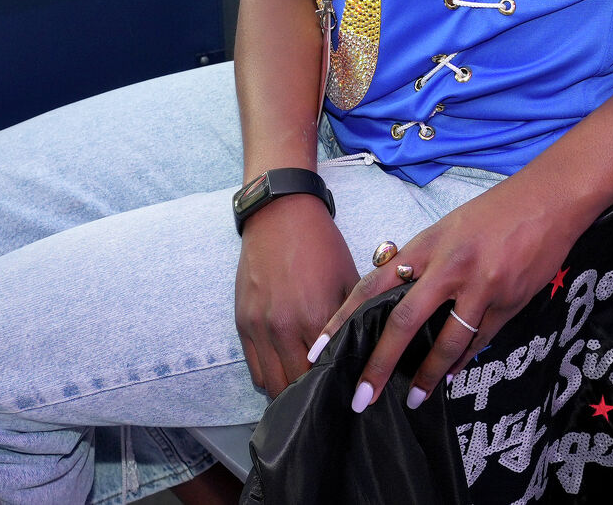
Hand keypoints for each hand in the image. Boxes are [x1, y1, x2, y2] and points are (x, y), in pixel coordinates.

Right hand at [234, 193, 357, 398]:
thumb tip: (370, 349)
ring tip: (306, 391)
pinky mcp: (242, 323)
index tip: (346, 390)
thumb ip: (356, 318)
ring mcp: (259, 327)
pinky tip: (285, 373)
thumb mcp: (349, 279)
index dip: (336, 385)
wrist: (280, 216)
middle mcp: (283, 328)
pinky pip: (254, 369)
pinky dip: (269, 378)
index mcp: (315, 318)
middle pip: (296, 386)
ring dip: (289, 392)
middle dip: (312, 394)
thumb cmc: (321, 246)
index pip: (325, 372)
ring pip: (272, 384)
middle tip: (326, 396)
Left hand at [316, 176, 589, 413]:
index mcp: (427, 245)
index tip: (321, 350)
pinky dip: (463, 360)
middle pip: (404, 324)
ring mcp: (481, 287)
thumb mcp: (448, 227)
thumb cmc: (495, 211)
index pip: (374, 286)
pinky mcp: (509, 303)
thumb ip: (422, 260)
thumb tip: (398, 297)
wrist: (549, 200)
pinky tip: (451, 375)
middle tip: (363, 397)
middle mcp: (449, 267)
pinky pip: (479, 341)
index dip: (344, 319)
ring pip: (447, 344)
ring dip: (428, 376)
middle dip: (380, 365)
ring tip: (414, 398)